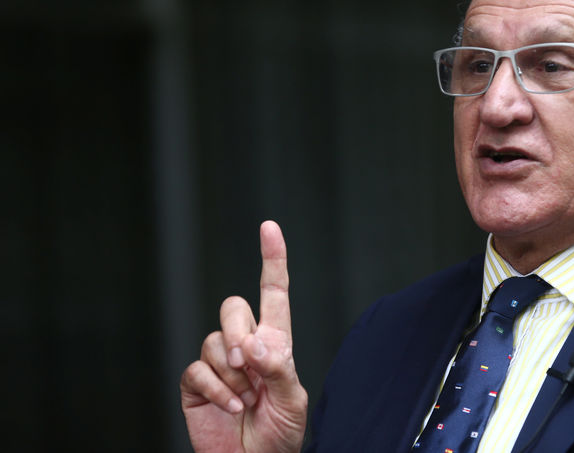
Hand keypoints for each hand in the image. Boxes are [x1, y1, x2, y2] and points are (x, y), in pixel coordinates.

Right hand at [180, 221, 307, 452]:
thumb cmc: (281, 432)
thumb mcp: (292, 400)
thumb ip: (278, 368)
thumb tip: (254, 343)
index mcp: (274, 341)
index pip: (273, 292)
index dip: (272, 259)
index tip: (269, 227)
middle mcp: (244, 345)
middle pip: (233, 307)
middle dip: (239, 332)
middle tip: (250, 364)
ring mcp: (218, 363)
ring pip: (214, 340)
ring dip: (232, 374)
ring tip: (247, 400)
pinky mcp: (196, 383)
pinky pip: (197, 369)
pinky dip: (216, 390)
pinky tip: (232, 408)